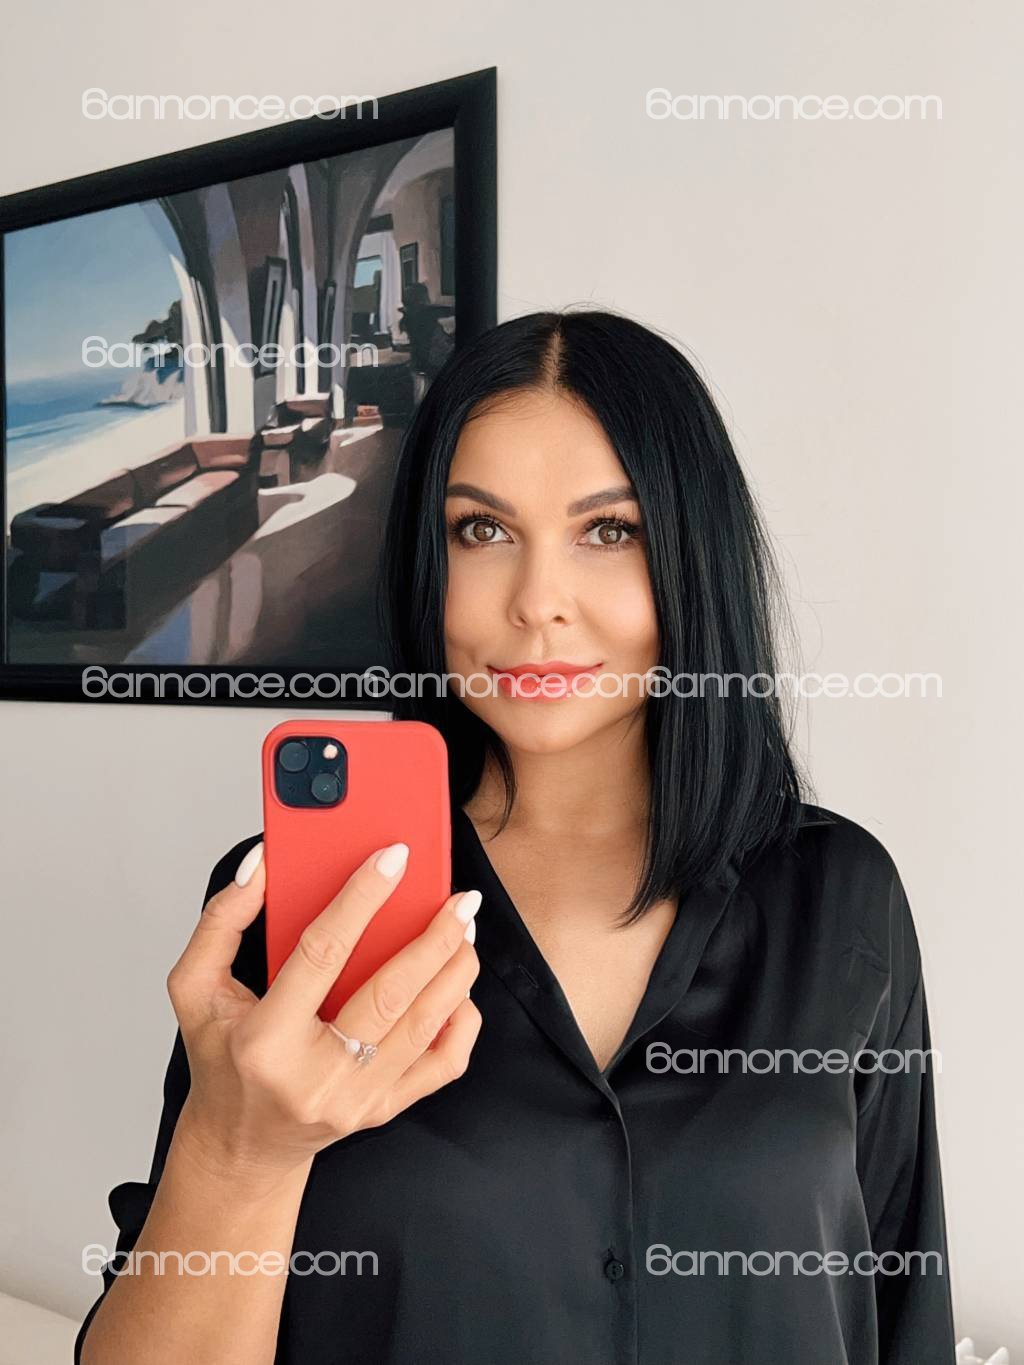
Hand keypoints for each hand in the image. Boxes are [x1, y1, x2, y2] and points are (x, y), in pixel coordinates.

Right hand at [166, 841, 480, 1183]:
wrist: (241, 1144)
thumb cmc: (223, 1060)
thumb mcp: (197, 988)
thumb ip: (222, 921)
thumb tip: (264, 864)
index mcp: (265, 1041)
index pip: (322, 954)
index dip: (361, 898)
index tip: (393, 857)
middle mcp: (316, 1076)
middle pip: (391, 993)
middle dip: (434, 937)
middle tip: (458, 897)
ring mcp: (356, 1099)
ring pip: (425, 1025)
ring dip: (455, 969)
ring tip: (464, 929)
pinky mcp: (384, 1110)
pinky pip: (443, 1064)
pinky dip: (462, 1021)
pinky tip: (460, 989)